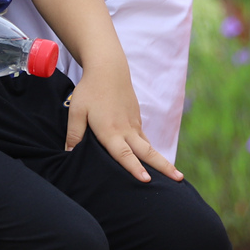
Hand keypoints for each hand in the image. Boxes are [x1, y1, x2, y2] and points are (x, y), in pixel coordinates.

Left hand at [65, 63, 182, 182]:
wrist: (108, 68)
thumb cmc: (90, 90)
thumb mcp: (76, 112)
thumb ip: (74, 135)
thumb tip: (69, 154)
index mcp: (111, 131)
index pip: (124, 154)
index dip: (135, 168)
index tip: (147, 180)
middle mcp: (126, 129)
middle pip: (147, 152)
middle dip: (164, 166)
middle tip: (179, 179)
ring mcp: (134, 123)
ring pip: (148, 146)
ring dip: (161, 160)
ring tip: (175, 174)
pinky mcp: (136, 118)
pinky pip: (144, 138)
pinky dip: (150, 150)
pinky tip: (152, 159)